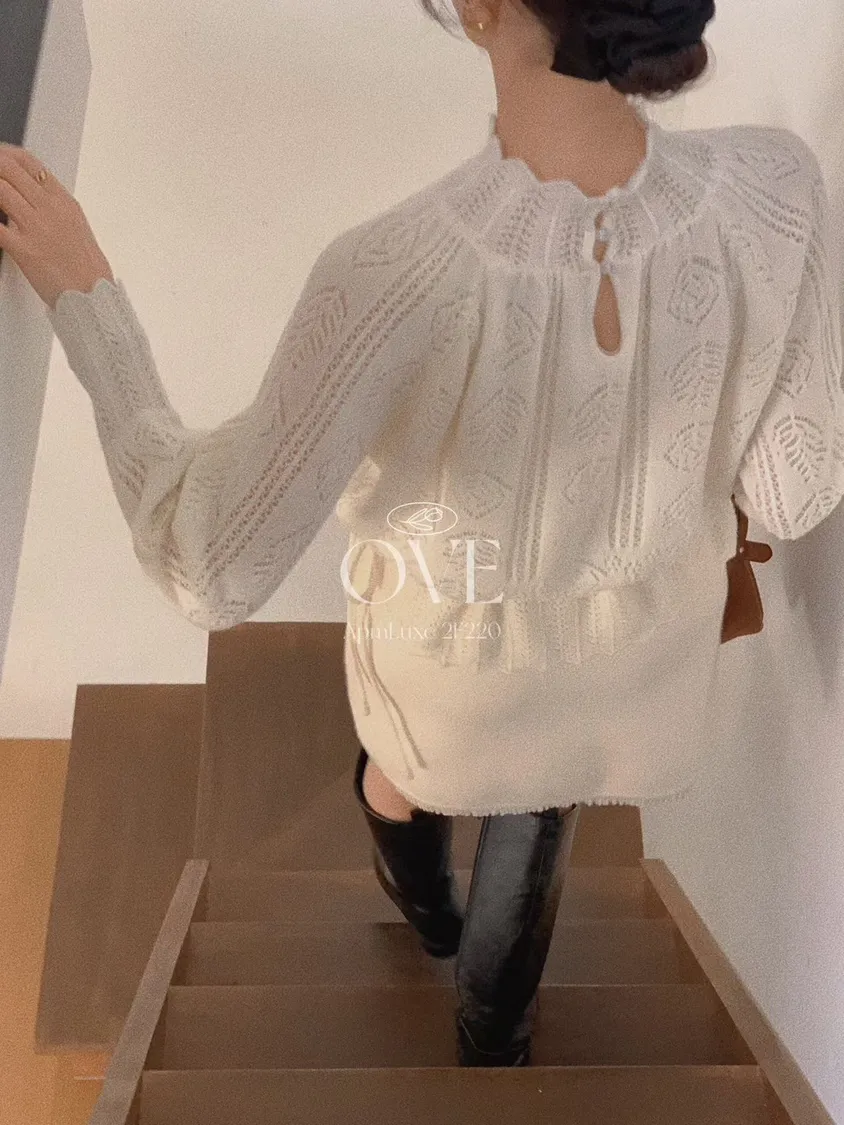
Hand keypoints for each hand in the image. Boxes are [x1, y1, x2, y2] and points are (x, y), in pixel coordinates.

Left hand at [0, 144, 114, 309]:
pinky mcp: (24, 249)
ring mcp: (36, 228)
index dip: (6, 156)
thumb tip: (32, 199)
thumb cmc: (87, 269)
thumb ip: (53, 208)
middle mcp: (50, 209)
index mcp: (64, 202)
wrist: (93, 296)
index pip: (29, 163)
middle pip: (9, 170)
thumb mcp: (77, 227)